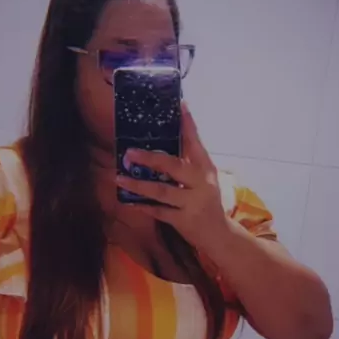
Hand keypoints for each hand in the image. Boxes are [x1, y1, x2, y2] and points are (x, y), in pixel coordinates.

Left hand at [115, 102, 229, 248]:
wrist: (218, 235)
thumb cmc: (205, 201)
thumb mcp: (203, 179)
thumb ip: (187, 162)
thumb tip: (162, 142)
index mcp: (206, 168)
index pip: (196, 142)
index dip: (188, 124)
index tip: (180, 104)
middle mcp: (201, 183)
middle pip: (174, 166)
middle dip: (150, 159)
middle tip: (129, 152)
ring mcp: (193, 203)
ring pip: (162, 192)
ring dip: (138, 186)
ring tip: (119, 178)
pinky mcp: (184, 221)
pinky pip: (159, 212)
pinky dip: (143, 207)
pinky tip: (129, 202)